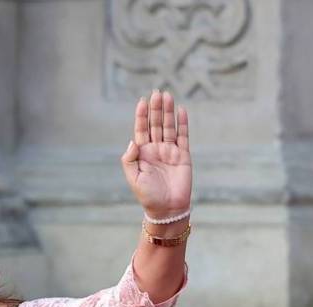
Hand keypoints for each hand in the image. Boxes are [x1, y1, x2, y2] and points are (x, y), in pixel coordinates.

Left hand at [120, 89, 191, 218]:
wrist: (167, 208)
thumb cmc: (147, 195)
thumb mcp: (133, 177)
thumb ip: (129, 159)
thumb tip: (132, 141)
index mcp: (142, 153)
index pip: (141, 130)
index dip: (141, 116)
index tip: (142, 101)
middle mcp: (156, 149)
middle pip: (155, 124)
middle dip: (156, 109)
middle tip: (157, 92)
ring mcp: (170, 151)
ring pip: (169, 127)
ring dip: (168, 112)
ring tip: (167, 96)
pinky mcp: (183, 155)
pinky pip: (183, 136)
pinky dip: (182, 124)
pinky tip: (181, 110)